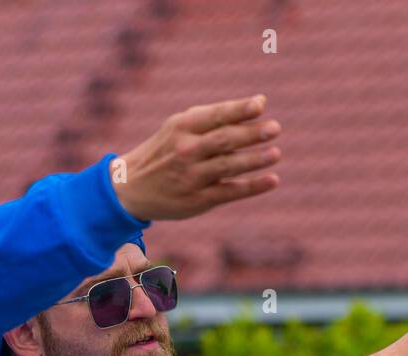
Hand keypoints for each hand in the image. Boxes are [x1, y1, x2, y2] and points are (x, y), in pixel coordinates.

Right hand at [112, 94, 281, 220]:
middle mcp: (186, 151)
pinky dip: (252, 187)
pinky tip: (272, 180)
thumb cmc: (166, 150)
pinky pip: (229, 192)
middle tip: (275, 128)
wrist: (132, 187)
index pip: (215, 116)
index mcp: (183, 127)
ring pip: (228, 166)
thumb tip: (261, 104)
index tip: (260, 106)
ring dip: (254, 160)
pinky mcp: (198, 199)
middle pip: (224, 140)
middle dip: (251, 134)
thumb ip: (218, 115)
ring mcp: (192, 176)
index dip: (239, 110)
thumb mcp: (181, 127)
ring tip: (275, 153)